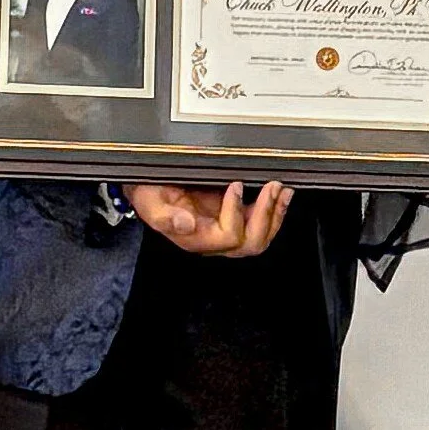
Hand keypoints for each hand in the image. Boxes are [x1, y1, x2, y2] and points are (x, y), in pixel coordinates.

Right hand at [125, 180, 292, 256]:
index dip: (235, 212)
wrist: (147, 187)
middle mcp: (213, 240)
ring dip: (275, 214)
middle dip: (265, 215)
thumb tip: (187, 224)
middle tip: (271, 188)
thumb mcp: (148, 201)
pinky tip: (279, 195)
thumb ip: (164, 216)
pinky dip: (274, 210)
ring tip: (281, 190)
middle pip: (250, 243)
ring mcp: (225, 231)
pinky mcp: (233, 218)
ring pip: (260, 238)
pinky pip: (260, 225)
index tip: (235, 186)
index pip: (227, 237)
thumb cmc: (148, 193)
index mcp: (195, 238)